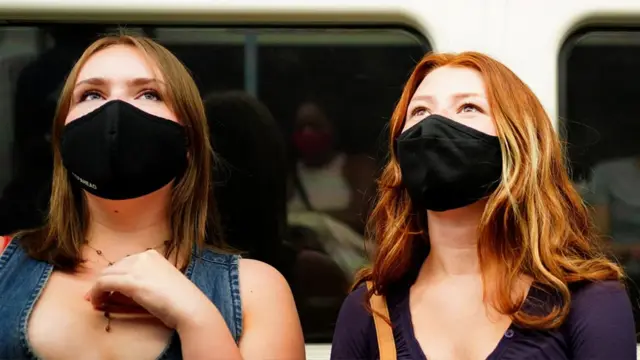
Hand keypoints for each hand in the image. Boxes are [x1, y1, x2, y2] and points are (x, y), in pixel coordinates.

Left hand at [86, 249, 212, 329]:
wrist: (189, 307)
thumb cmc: (178, 300)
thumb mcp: (159, 283)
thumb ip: (141, 281)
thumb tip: (118, 289)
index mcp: (151, 255)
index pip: (124, 264)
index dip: (113, 277)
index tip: (107, 289)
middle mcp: (143, 257)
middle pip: (113, 268)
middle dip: (103, 282)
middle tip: (96, 297)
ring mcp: (136, 267)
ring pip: (106, 275)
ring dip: (97, 289)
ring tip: (96, 302)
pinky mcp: (130, 281)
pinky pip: (103, 283)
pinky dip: (95, 293)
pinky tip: (96, 303)